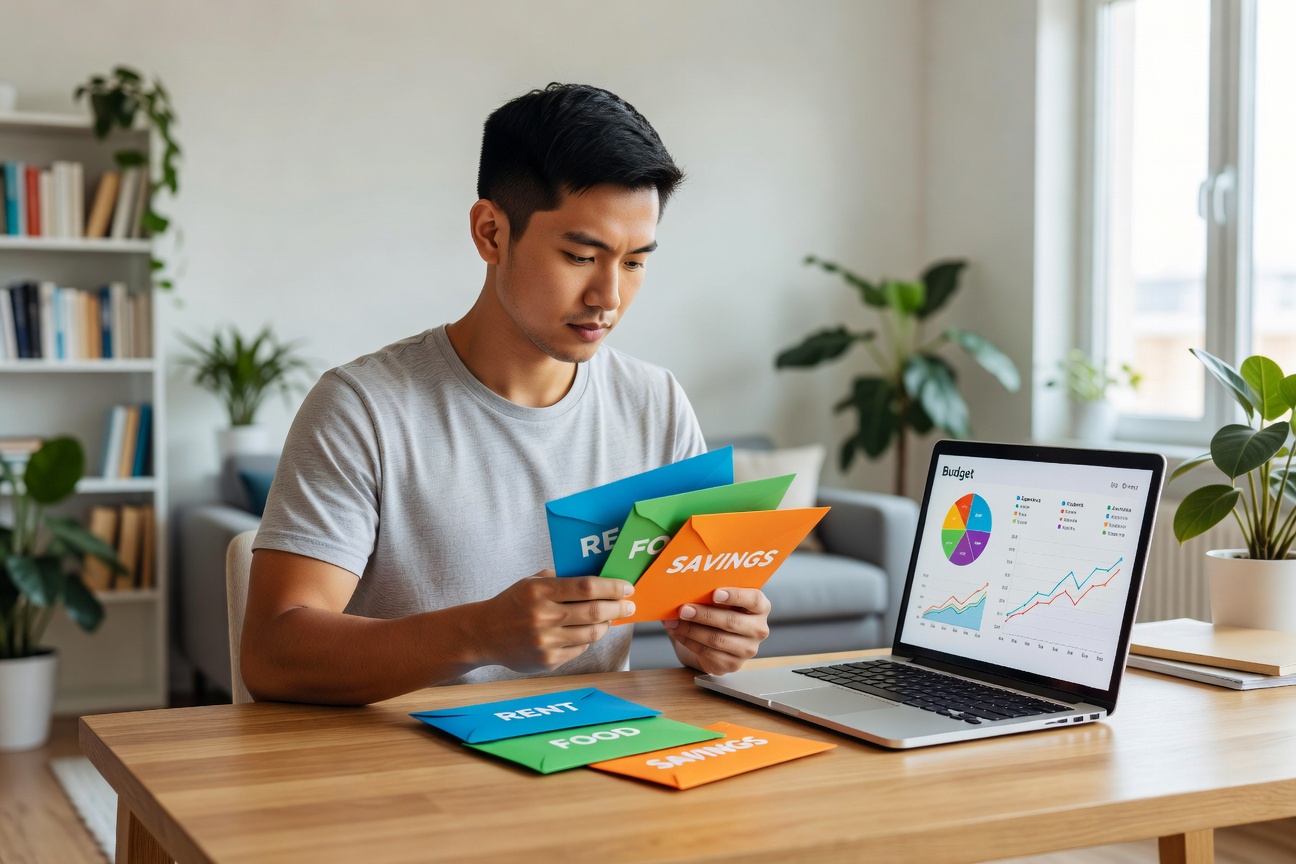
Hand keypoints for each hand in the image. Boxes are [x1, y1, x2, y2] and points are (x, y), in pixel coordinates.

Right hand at [469, 571, 634, 673]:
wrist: (483, 634)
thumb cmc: (513, 603)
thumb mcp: (531, 583)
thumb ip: (561, 579)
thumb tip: (600, 580)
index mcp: (539, 591)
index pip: (586, 586)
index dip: (612, 587)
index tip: (627, 587)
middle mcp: (542, 616)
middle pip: (594, 612)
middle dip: (618, 607)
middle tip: (629, 604)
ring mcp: (545, 641)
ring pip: (591, 634)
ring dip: (605, 625)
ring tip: (608, 618)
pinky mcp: (547, 661)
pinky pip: (579, 649)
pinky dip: (587, 640)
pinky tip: (583, 633)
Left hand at [664, 587, 770, 674]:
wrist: (719, 637)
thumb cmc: (721, 610)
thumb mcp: (723, 599)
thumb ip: (714, 593)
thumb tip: (688, 590)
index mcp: (760, 607)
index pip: (754, 600)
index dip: (735, 596)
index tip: (715, 594)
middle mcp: (759, 629)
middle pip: (731, 622)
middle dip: (704, 615)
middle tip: (683, 610)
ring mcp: (748, 649)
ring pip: (717, 639)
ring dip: (691, 630)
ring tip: (673, 622)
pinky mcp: (733, 664)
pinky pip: (708, 653)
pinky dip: (688, 641)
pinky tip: (677, 633)